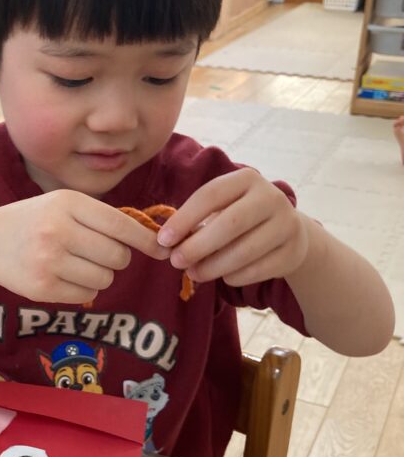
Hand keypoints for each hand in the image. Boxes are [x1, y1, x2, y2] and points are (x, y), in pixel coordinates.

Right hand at [0, 190, 169, 302]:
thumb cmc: (34, 221)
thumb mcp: (63, 205)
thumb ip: (102, 218)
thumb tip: (152, 241)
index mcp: (67, 204)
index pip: (120, 225)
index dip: (145, 240)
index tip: (161, 250)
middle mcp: (57, 231)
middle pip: (117, 257)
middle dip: (116, 259)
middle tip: (96, 253)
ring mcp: (48, 261)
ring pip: (105, 278)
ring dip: (100, 275)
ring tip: (76, 264)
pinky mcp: (42, 288)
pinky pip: (87, 295)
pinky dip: (84, 289)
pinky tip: (64, 277)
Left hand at [155, 169, 308, 286]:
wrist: (286, 230)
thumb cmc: (238, 217)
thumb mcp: (219, 209)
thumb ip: (195, 222)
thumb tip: (167, 245)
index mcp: (247, 179)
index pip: (211, 194)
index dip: (184, 218)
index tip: (163, 240)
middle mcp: (271, 197)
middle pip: (230, 223)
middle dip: (198, 246)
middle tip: (176, 262)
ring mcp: (287, 224)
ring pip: (244, 251)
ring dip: (213, 266)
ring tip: (193, 273)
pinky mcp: (294, 252)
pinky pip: (258, 270)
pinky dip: (235, 277)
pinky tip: (223, 277)